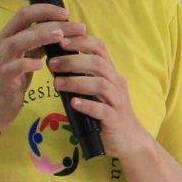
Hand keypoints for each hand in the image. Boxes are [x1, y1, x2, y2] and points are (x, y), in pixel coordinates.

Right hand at [0, 4, 74, 136]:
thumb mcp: (17, 63)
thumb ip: (32, 49)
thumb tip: (53, 36)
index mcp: (5, 39)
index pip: (24, 14)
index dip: (46, 10)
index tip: (66, 14)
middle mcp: (0, 46)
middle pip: (26, 23)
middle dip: (54, 22)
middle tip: (78, 26)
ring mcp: (0, 63)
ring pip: (19, 41)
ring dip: (42, 36)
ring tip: (62, 35)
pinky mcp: (2, 81)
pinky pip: (15, 68)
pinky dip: (28, 64)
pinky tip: (42, 65)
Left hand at [49, 33, 153, 158]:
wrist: (129, 141)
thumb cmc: (106, 113)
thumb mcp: (95, 92)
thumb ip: (81, 78)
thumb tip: (55, 64)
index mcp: (110, 73)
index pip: (100, 48)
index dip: (81, 41)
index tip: (61, 40)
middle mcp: (116, 83)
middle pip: (98, 64)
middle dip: (73, 61)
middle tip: (52, 64)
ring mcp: (118, 101)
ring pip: (100, 84)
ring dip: (76, 82)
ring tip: (56, 84)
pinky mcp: (115, 119)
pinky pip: (102, 110)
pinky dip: (87, 105)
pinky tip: (73, 103)